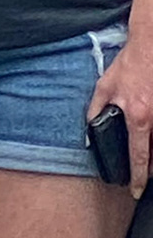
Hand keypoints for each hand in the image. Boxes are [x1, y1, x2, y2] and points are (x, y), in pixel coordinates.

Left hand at [89, 9, 152, 195]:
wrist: (150, 48)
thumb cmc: (128, 67)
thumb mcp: (104, 86)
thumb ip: (96, 109)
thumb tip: (90, 129)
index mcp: (137, 116)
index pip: (138, 154)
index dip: (137, 176)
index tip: (134, 190)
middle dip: (149, 170)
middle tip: (140, 177)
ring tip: (147, 165)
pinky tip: (152, 146)